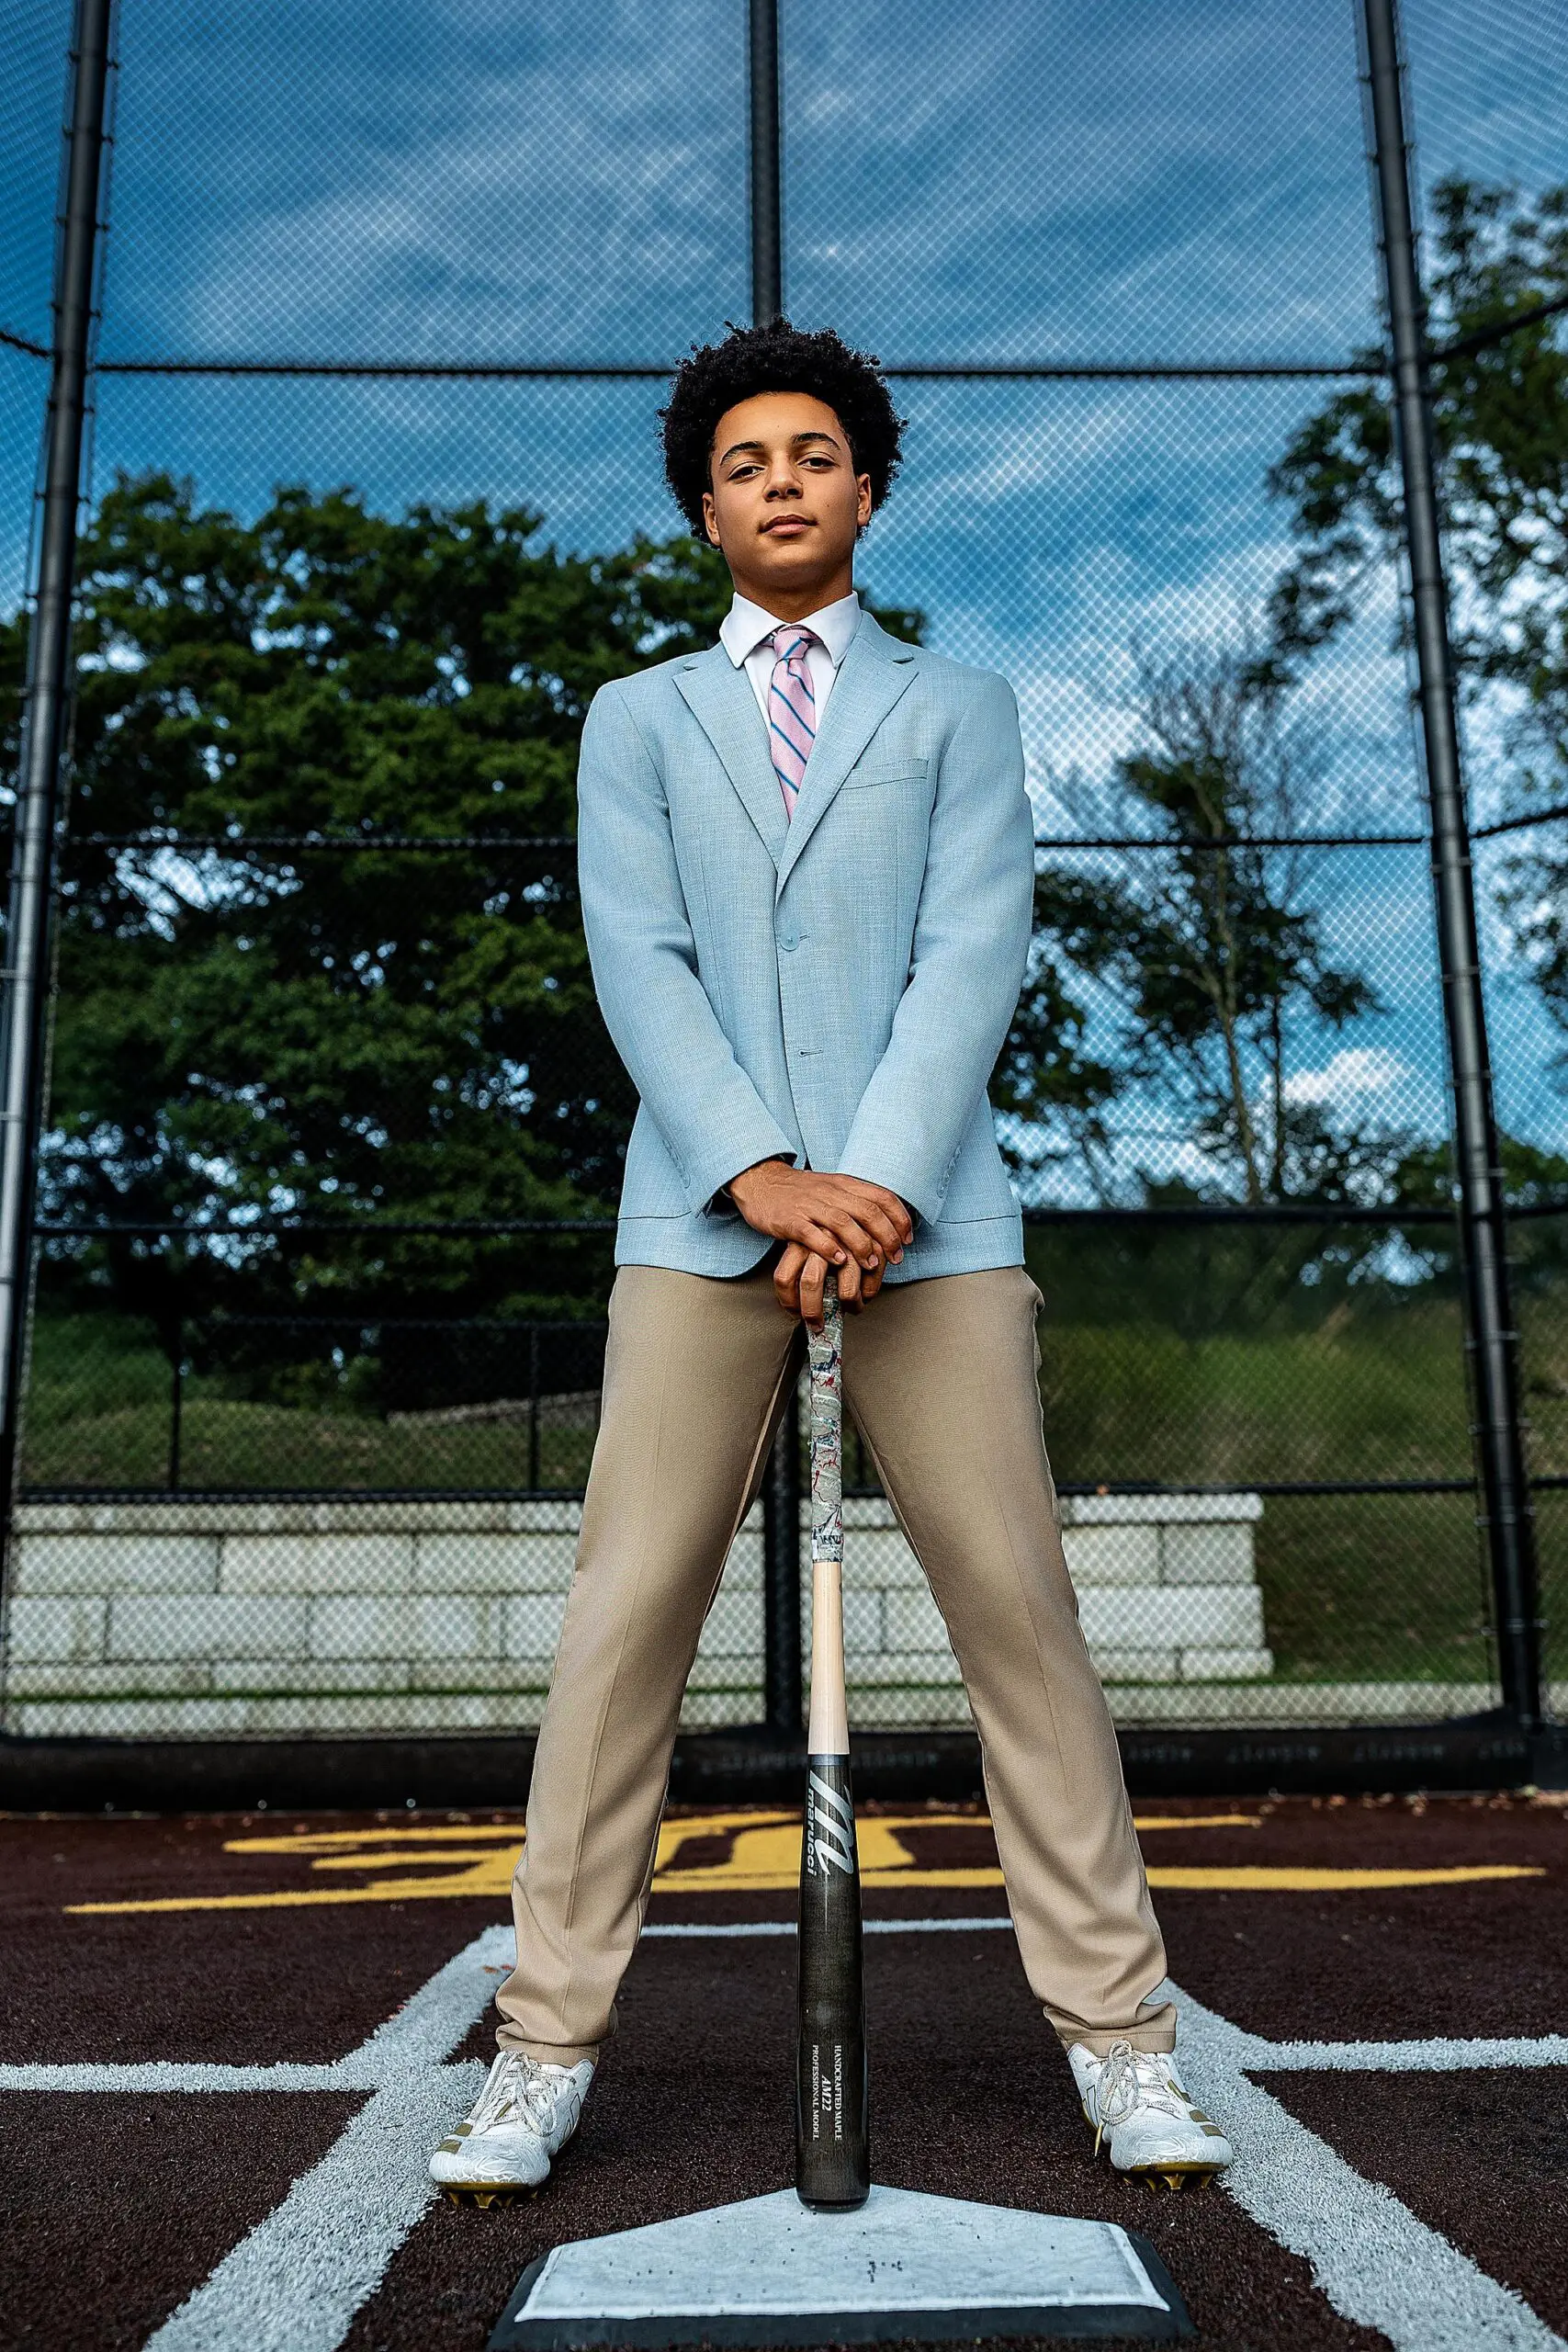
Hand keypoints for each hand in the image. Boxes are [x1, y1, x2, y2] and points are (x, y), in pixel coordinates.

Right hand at [725, 1160, 912, 1325]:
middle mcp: (830, 1193)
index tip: (908, 1239)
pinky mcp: (790, 1220)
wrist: (760, 1181)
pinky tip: (839, 1261)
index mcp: (844, 1184)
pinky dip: (828, 1248)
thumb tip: (887, 1223)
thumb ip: (857, 1201)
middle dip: (887, 1237)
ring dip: (862, 1245)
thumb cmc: (800, 1191)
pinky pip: (812, 1234)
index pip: (881, 1197)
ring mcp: (809, 1206)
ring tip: (871, 1264)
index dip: (899, 1219)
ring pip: (843, 1223)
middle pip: (868, 1212)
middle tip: (895, 1257)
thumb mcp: (833, 1188)